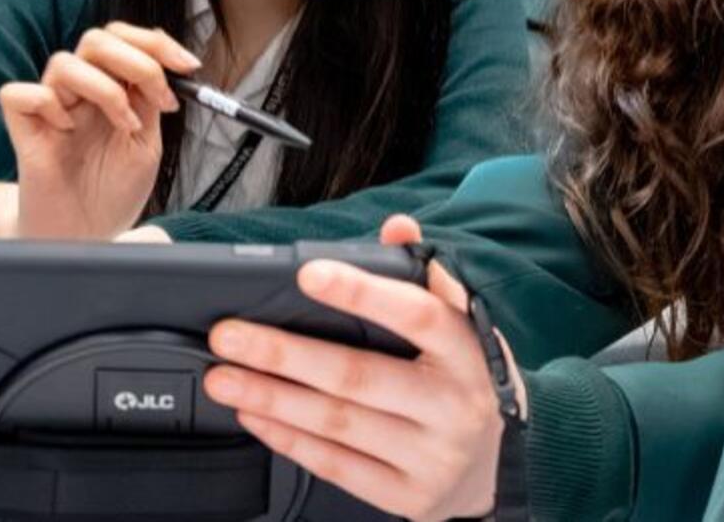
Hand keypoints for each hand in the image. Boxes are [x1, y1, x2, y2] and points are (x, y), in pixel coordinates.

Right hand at [0, 22, 199, 238]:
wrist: (87, 236)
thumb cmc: (111, 195)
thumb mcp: (146, 145)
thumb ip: (149, 104)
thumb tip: (163, 66)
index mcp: (110, 90)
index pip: (123, 41)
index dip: (155, 43)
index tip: (187, 65)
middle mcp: (79, 94)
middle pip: (96, 40)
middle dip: (137, 60)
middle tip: (160, 96)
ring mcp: (51, 109)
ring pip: (63, 62)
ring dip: (105, 88)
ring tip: (125, 126)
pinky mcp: (24, 130)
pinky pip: (20, 94)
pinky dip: (47, 104)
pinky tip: (66, 132)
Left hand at [202, 216, 519, 521]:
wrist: (500, 467)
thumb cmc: (464, 382)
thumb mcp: (462, 327)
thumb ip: (425, 276)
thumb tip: (397, 227)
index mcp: (467, 352)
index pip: (416, 314)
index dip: (361, 292)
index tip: (306, 273)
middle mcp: (452, 405)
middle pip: (358, 375)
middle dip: (283, 353)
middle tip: (228, 335)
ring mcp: (431, 456)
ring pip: (338, 423)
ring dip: (272, 397)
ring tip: (223, 378)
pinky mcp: (408, 496)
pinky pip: (338, 467)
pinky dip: (289, 440)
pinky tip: (254, 417)